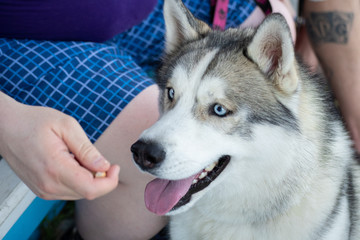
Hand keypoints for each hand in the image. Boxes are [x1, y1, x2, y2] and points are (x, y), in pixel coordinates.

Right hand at [0, 92, 119, 199]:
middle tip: (99, 158)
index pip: (91, 189)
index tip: (115, 167)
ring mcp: (43, 190)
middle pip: (88, 193)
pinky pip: (69, 191)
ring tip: (78, 156)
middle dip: (101, 178)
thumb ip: (87, 150)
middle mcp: (48, 185)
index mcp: (55, 168)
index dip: (110, 181)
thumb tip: (104, 167)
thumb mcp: (66, 126)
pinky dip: (78, 180)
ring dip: (89, 179)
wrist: (6, 127)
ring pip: (79, 193)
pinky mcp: (42, 190)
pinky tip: (71, 163)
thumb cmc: (34, 122)